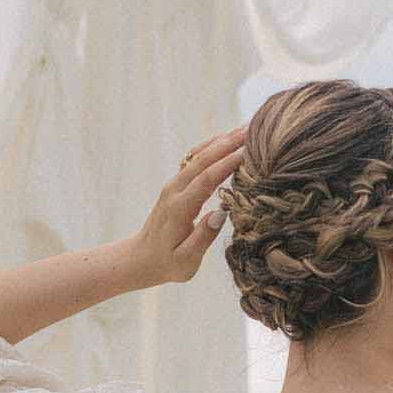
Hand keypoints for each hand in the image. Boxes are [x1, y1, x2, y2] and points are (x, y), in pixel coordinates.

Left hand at [129, 124, 247, 284]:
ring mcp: (174, 185)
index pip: (205, 180)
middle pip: (202, 160)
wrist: (140, 258)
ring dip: (221, 141)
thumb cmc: (166, 264)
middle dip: (227, 144)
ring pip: (199, 156)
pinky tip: (227, 139)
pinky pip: (196, 160)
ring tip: (246, 128)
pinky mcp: (177, 184)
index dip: (226, 164)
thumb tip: (220, 213)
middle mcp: (175, 191)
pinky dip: (212, 147)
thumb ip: (202, 238)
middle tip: (252, 130)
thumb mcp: (185, 261)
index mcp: (179, 208)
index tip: (248, 152)